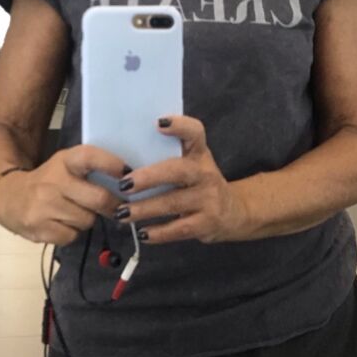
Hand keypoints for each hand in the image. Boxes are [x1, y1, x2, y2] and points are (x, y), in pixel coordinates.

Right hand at [0, 145, 128, 244]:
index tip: (128, 174)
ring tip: (76, 212)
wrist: (8, 198)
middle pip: (98, 198)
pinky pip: (73, 236)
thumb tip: (128, 183)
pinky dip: (73, 232)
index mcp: (63, 161)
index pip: (90, 157)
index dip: (112, 164)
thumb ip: (90, 170)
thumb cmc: (48, 181)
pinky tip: (63, 223)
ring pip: (87, 220)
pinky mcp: (40, 229)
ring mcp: (45, 207)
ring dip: (88, 219)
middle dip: (113, 206)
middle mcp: (54, 182)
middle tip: (117, 208)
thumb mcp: (65, 166)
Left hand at [114, 116, 253, 243]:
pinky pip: (179, 229)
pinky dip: (158, 233)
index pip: (195, 133)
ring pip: (173, 203)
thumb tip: (125, 158)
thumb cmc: (199, 182)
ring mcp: (208, 199)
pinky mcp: (207, 223)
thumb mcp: (193, 163)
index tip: (158, 123)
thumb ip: (168, 156)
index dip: (180, 126)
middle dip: (148, 177)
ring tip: (122, 213)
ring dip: (144, 209)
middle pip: (177, 171)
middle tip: (124, 184)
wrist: (233, 211)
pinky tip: (142, 233)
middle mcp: (205, 173)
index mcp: (199, 153)